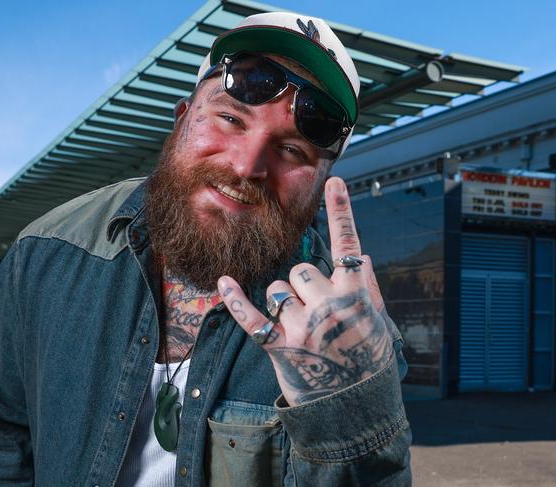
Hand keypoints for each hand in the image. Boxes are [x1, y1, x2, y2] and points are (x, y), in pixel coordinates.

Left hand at [218, 177, 392, 405]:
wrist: (356, 409)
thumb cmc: (369, 364)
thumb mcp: (378, 324)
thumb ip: (367, 288)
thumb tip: (362, 257)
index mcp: (356, 296)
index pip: (350, 245)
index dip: (343, 211)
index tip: (337, 182)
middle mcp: (328, 305)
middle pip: (302, 269)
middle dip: (303, 284)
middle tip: (315, 309)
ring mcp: (302, 326)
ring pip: (278, 289)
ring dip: (284, 301)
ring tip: (301, 327)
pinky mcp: (279, 346)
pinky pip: (250, 315)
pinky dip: (235, 298)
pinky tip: (223, 282)